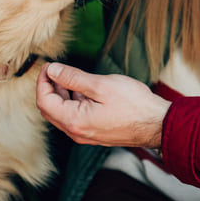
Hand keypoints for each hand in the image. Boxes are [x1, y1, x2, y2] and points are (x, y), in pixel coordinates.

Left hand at [37, 61, 168, 148]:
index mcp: (74, 121)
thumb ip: (73, 78)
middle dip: (48, 88)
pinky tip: (82, 90)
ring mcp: (85, 135)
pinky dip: (72, 102)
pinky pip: (74, 118)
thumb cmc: (133, 104)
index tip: (48, 66)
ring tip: (67, 76)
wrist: (157, 124)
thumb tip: (52, 70)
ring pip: (62, 114)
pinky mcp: (94, 133)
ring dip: (60, 95)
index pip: (45, 101)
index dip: (42, 82)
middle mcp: (76, 132)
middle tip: (53, 70)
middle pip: (50, 110)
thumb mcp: (101, 85)